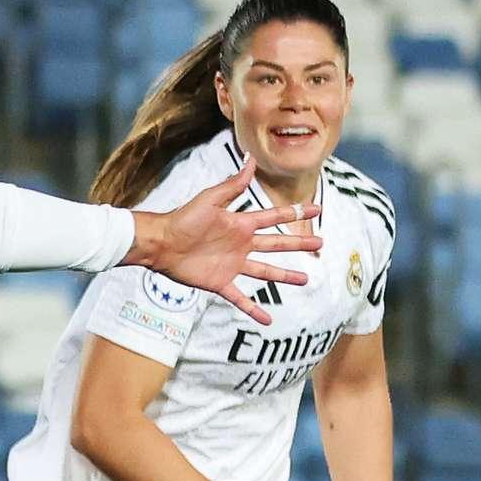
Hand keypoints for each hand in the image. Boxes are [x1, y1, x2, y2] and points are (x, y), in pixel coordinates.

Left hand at [131, 188, 317, 322]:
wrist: (160, 243)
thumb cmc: (182, 219)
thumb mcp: (210, 200)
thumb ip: (232, 185)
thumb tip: (250, 160)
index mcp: (240, 223)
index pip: (274, 218)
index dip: (294, 213)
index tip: (315, 209)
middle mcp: (241, 244)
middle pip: (276, 244)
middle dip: (298, 244)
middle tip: (320, 244)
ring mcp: (232, 265)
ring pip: (265, 271)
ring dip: (285, 276)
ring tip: (305, 279)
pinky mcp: (220, 282)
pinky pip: (241, 298)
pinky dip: (254, 309)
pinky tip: (268, 320)